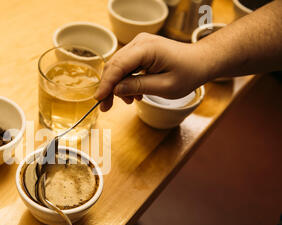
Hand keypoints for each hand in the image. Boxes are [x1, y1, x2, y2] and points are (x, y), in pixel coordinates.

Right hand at [94, 33, 209, 111]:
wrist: (200, 62)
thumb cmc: (188, 73)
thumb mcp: (165, 87)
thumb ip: (138, 86)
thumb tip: (116, 90)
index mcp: (147, 48)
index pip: (119, 66)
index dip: (107, 84)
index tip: (99, 100)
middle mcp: (140, 42)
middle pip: (114, 66)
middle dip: (109, 87)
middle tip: (106, 107)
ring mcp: (138, 44)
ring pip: (118, 67)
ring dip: (118, 86)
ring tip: (130, 101)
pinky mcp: (139, 50)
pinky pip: (125, 66)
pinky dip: (125, 81)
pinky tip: (134, 93)